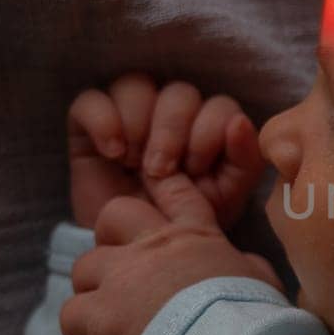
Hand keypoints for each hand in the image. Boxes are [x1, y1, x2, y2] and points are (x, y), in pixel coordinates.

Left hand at [60, 176, 286, 334]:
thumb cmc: (252, 316)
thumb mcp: (261, 279)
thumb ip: (245, 265)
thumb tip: (243, 264)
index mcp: (195, 235)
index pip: (176, 192)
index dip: (163, 184)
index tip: (156, 188)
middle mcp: (153, 246)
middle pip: (112, 215)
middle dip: (109, 238)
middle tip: (123, 271)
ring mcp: (124, 276)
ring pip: (83, 267)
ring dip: (92, 291)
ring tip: (109, 319)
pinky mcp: (103, 313)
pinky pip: (70, 314)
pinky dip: (81, 333)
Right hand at [68, 73, 265, 231]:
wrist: (136, 248)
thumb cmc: (184, 218)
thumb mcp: (225, 197)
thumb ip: (244, 160)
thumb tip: (239, 122)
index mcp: (209, 124)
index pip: (219, 105)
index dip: (209, 134)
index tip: (196, 171)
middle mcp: (172, 112)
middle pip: (179, 92)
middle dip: (172, 132)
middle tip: (161, 171)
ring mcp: (131, 113)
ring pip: (135, 85)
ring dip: (138, 123)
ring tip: (133, 163)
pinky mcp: (89, 123)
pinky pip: (90, 100)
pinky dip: (103, 121)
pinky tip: (112, 152)